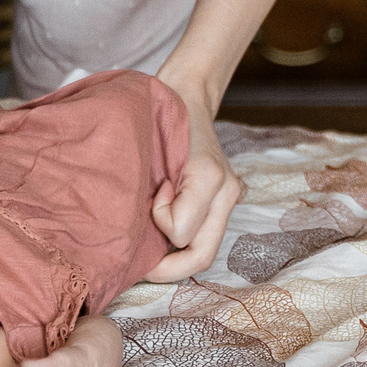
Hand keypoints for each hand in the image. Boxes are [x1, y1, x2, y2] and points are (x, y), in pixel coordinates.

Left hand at [145, 77, 242, 282]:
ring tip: (151, 249)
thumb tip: (136, 234)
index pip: (180, 231)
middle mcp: (227, 191)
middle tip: (140, 267)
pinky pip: (206, 237)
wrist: (187, 97)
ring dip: (175, 257)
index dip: (157, 223)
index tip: (148, 198)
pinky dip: (183, 244)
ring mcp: (230, 197)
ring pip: (206, 252)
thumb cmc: (161, 120)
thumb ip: (147, 194)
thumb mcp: (148, 151)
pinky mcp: (227, 200)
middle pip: (202, 256)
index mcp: (209, 176)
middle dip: (167, 269)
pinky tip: (164, 236)